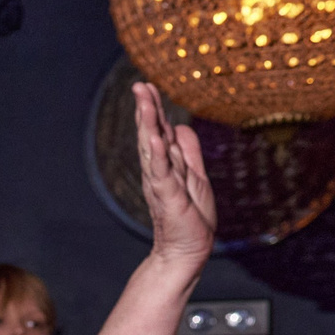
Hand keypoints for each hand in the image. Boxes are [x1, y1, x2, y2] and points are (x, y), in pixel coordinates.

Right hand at [131, 81, 213, 271]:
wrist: (188, 249)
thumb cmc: (191, 217)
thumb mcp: (195, 176)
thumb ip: (188, 152)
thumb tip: (181, 127)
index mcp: (165, 165)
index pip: (157, 131)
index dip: (152, 109)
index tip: (146, 86)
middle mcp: (158, 171)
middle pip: (150, 134)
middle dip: (146, 109)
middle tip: (139, 85)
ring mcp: (161, 183)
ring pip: (153, 148)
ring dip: (148, 124)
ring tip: (143, 102)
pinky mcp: (168, 196)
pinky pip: (161, 172)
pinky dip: (158, 154)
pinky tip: (155, 137)